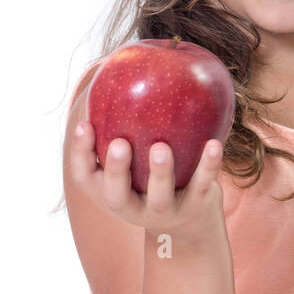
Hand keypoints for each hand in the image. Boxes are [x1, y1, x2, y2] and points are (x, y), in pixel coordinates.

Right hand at [67, 120, 228, 247]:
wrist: (190, 224)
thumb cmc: (152, 177)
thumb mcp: (132, 164)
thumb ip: (124, 129)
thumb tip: (121, 69)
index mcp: (109, 192)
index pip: (85, 176)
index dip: (80, 152)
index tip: (84, 124)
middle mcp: (131, 207)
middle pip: (116, 194)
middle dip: (116, 170)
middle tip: (119, 144)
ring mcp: (164, 210)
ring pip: (159, 195)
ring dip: (160, 172)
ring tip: (161, 147)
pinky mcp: (196, 207)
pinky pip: (202, 185)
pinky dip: (208, 165)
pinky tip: (214, 143)